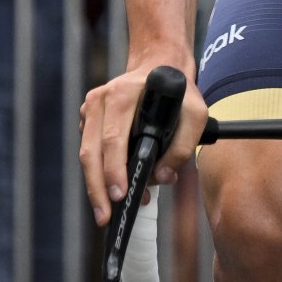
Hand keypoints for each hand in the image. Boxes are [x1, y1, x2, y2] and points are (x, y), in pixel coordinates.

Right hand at [78, 54, 205, 228]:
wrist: (160, 65)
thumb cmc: (178, 93)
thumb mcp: (195, 114)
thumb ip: (183, 147)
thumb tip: (162, 178)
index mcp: (122, 94)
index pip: (112, 139)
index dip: (113, 170)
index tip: (119, 195)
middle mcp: (101, 99)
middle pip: (91, 152)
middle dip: (97, 188)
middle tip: (105, 216)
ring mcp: (91, 107)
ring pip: (86, 154)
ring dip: (97, 185)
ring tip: (112, 209)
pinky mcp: (89, 117)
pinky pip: (89, 150)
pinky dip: (99, 172)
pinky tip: (115, 188)